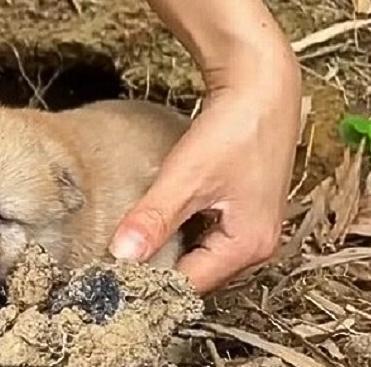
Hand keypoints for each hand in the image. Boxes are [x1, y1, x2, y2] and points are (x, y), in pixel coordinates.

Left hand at [109, 50, 300, 292]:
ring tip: (126, 239)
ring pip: (197, 252)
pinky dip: (178, 230)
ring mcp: (251, 227)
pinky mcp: (242, 209)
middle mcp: (256, 246)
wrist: (261, 86)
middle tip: (111, 258)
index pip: (189, 284)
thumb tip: (122, 256)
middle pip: (195, 273)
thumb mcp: (186, 177)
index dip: (149, 281)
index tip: (109, 274)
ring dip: (165, 248)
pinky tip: (152, 219)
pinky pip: (203, 233)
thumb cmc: (234, 130)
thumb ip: (154, 218)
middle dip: (156, 267)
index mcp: (248, 247)